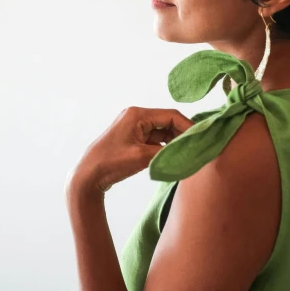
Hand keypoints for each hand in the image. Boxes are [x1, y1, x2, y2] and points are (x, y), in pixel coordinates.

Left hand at [65, 106, 193, 195]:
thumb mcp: (142, 157)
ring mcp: (135, 127)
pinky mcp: (134, 138)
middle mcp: (137, 116)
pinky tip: (175, 155)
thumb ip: (167, 152)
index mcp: (137, 115)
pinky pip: (156, 138)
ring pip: (163, 130)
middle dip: (183, 134)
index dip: (188, 126)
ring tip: (188, 153)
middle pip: (168, 121)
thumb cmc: (111, 163)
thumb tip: (188, 151)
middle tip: (197, 147)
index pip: (171, 115)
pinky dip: (166, 146)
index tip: (201, 138)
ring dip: (175, 141)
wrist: (88, 176)